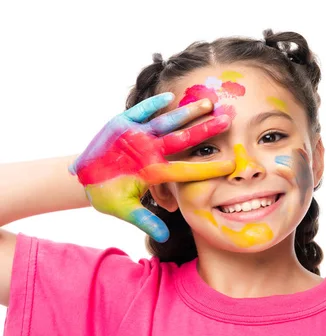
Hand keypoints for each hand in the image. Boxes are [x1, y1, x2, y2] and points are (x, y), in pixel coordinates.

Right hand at [69, 93, 234, 241]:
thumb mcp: (126, 210)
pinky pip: (140, 112)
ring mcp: (139, 136)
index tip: (230, 165)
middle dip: (205, 129)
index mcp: (155, 171)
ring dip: (186, 112)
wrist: (85, 179)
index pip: (186, 169)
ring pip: (167, 122)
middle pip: (183, 138)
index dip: (207, 167)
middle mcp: (152, 150)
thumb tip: (165, 237)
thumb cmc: (107, 195)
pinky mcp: (122, 124)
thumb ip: (145, 221)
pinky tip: (168, 97)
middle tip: (229, 120)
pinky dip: (152, 104)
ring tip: (208, 103)